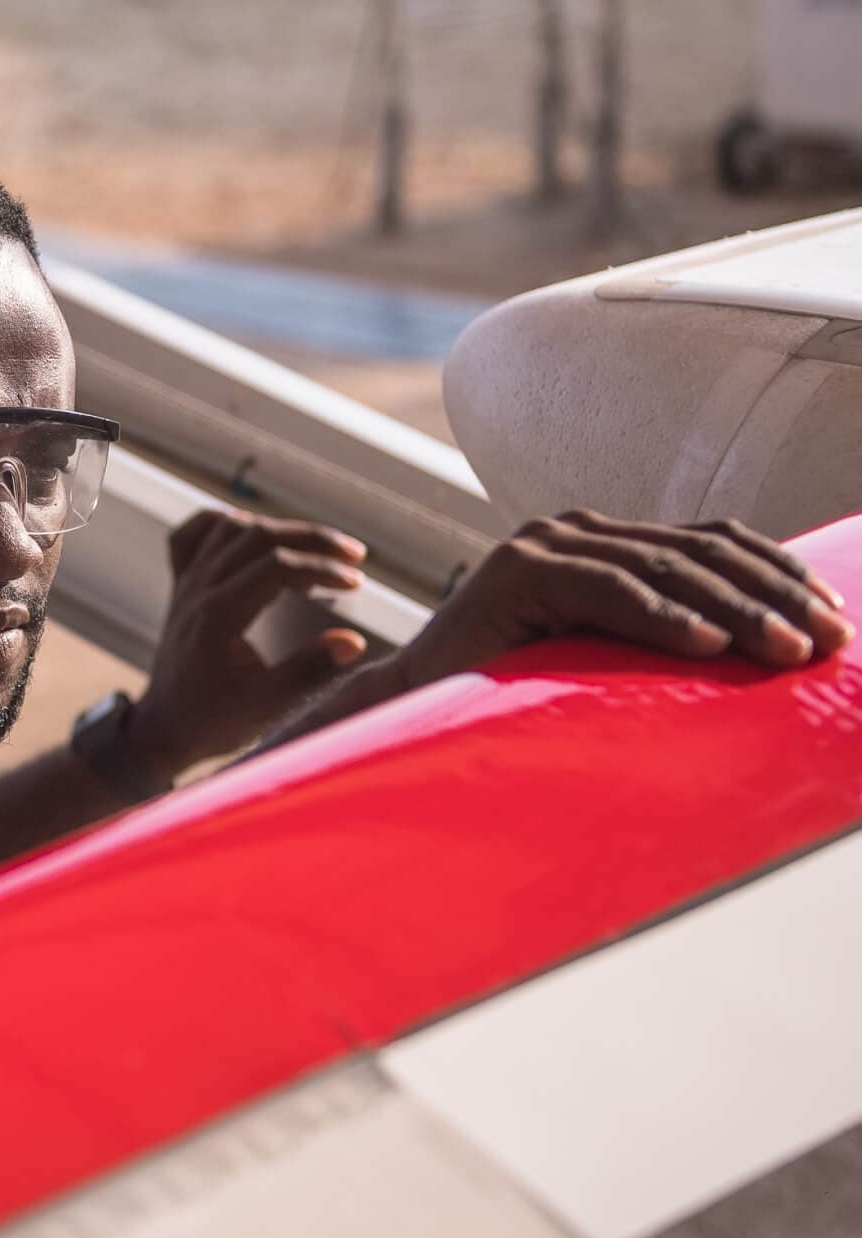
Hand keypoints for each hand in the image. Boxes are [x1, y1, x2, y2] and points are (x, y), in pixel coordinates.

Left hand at [126, 508, 372, 779]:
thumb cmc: (212, 722)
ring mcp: (186, 584)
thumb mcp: (265, 707)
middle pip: (258, 536)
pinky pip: (192, 535)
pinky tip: (254, 531)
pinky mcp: (181, 586)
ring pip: (230, 528)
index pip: (276, 566)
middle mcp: (198, 589)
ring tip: (318, 548)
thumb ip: (309, 672)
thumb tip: (353, 643)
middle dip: (311, 540)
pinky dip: (225, 524)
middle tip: (354, 556)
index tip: (356, 582)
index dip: (321, 567)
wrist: (163, 729)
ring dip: (278, 529)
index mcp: (217, 615)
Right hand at [391, 509, 853, 694]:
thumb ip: (659, 634)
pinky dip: (662, 618)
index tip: (831, 616)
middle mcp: (574, 530)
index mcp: (602, 543)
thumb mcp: (607, 655)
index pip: (707, 542)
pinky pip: (607, 590)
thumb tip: (757, 649)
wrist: (417, 707)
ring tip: (783, 649)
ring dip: (734, 611)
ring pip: (662, 568)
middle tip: (825, 638)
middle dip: (770, 595)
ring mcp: (543, 545)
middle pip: (695, 552)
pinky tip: (708, 644)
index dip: (775, 572)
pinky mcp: (517, 571)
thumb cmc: (513, 692)